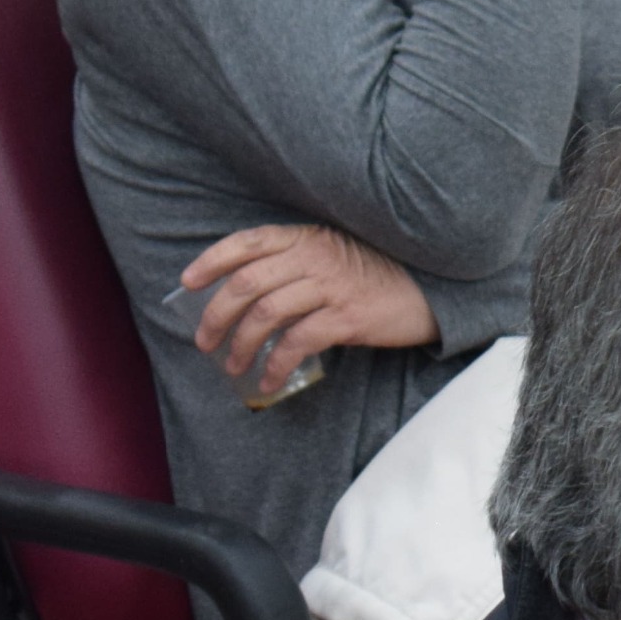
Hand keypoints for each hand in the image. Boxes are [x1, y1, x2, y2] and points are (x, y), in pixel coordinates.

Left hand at [179, 224, 437, 400]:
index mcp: (308, 238)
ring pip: (266, 313)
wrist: (434, 289)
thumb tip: (249, 295)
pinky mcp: (348, 318)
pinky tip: (268, 381)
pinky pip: (298, 342)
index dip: (212, 260)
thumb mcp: (337, 256)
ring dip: (241, 344)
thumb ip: (298, 263)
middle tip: (204, 341)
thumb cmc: (380, 275)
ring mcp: (332, 286)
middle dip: (216, 315)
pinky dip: (276, 364)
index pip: (248, 242)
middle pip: (247, 283)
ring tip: (232, 365)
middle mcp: (316, 256)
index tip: (187, 283)